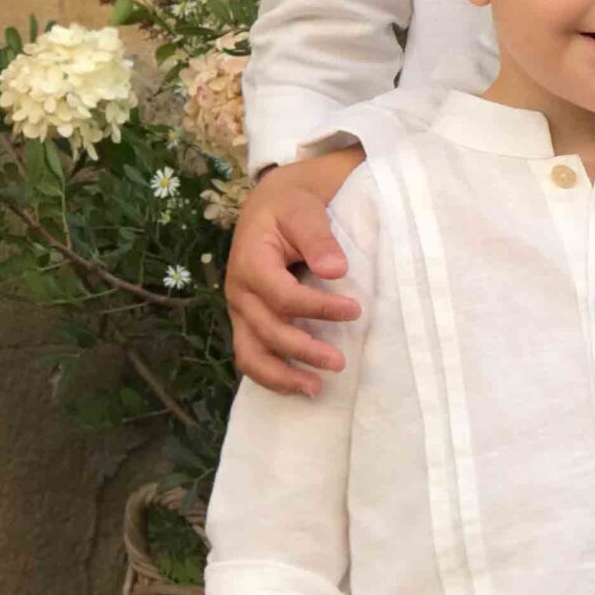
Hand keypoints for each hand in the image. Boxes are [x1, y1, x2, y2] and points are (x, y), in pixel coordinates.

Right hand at [226, 150, 362, 393]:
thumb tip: (336, 270)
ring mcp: (241, 310)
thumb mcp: (305, 212)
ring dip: (281, 376)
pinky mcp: (248, 321)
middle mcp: (239, 291)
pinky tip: (300, 385)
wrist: (271, 205)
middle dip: (304, 350)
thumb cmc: (290, 207)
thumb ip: (319, 239)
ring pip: (250, 355)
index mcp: (251, 262)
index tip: (355, 310)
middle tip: (340, 362)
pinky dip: (272, 376)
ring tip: (315, 389)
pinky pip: (251, 356)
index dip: (318, 308)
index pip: (282, 297)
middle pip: (267, 331)